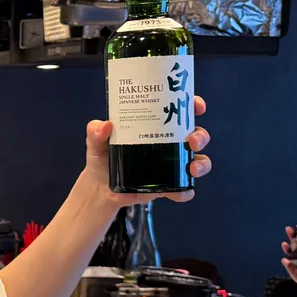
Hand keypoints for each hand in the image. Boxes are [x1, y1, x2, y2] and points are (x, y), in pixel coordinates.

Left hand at [84, 96, 209, 205]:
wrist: (99, 187)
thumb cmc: (102, 157)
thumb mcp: (96, 142)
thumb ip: (95, 132)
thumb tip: (105, 125)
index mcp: (155, 126)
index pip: (179, 110)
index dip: (192, 105)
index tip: (196, 106)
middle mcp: (168, 143)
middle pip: (196, 135)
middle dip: (200, 136)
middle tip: (191, 141)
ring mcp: (171, 165)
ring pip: (198, 161)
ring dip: (201, 164)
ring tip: (192, 168)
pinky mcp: (167, 185)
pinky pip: (184, 189)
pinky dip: (186, 191)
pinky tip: (182, 191)